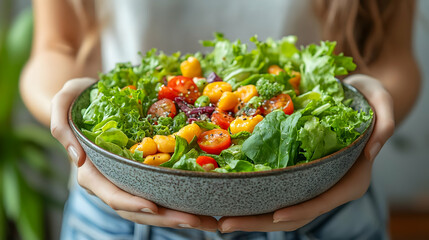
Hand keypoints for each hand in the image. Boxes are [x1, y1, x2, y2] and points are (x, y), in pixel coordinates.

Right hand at [50, 78, 217, 230]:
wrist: (92, 99)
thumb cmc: (78, 100)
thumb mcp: (63, 102)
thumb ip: (60, 126)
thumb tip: (77, 159)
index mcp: (92, 172)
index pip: (111, 194)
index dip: (131, 203)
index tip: (153, 207)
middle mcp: (111, 182)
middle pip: (138, 209)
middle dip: (166, 218)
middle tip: (196, 220)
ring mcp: (128, 181)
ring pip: (153, 208)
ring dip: (179, 216)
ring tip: (208, 220)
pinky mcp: (142, 175)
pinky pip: (161, 193)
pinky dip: (180, 201)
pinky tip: (202, 204)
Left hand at [218, 74, 394, 232]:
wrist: (353, 98)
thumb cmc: (366, 98)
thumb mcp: (381, 100)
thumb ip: (384, 122)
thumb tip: (372, 150)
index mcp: (351, 179)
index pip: (326, 200)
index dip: (302, 209)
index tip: (276, 215)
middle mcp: (328, 187)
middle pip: (296, 213)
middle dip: (261, 222)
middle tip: (226, 223)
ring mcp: (310, 184)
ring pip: (281, 209)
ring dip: (251, 217)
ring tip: (219, 219)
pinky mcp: (296, 176)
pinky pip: (274, 193)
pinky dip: (253, 200)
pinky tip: (228, 198)